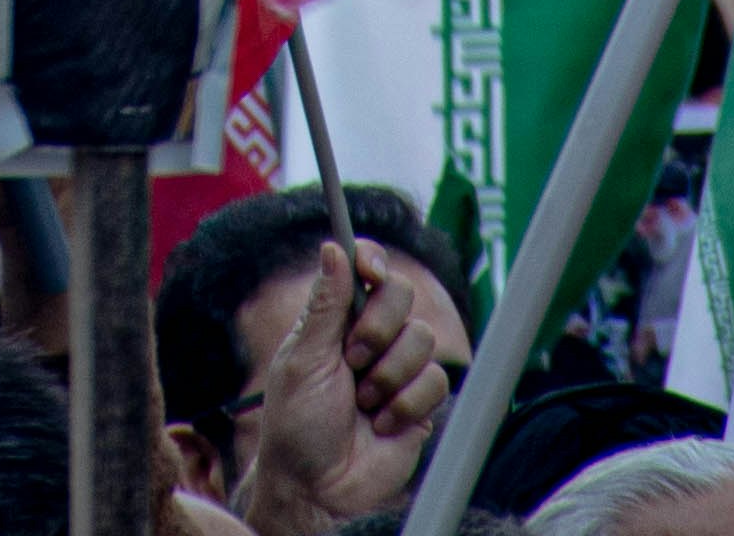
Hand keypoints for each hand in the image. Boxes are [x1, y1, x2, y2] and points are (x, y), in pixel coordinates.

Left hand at [233, 245, 464, 534]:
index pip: (365, 270)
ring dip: (388, 375)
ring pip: (422, 339)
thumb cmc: (297, 425)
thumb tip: (333, 247)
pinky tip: (381, 425)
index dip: (372, 262)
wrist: (319, 486)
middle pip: (402, 294)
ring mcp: (398, 369)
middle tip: (352, 359)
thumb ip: (325, 306)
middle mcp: (371, 337)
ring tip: (362, 404)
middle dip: (378, 328)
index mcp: (337, 320)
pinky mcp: (421, 403)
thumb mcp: (302, 360)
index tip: (370, 272)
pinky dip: (405, 405)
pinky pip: (436, 382)